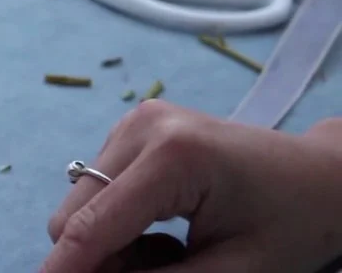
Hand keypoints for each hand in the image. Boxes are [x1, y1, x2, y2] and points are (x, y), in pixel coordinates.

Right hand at [42, 100, 341, 272]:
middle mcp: (143, 126)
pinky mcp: (131, 127)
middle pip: (73, 215)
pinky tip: (161, 229)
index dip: (63, 270)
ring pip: (79, 205)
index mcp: (173, 156)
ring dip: (108, 244)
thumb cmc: (291, 227)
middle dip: (95, 261)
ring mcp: (134, 121)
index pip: (92, 227)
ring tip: (171, 254)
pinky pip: (94, 190)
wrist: (321, 178)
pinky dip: (115, 223)